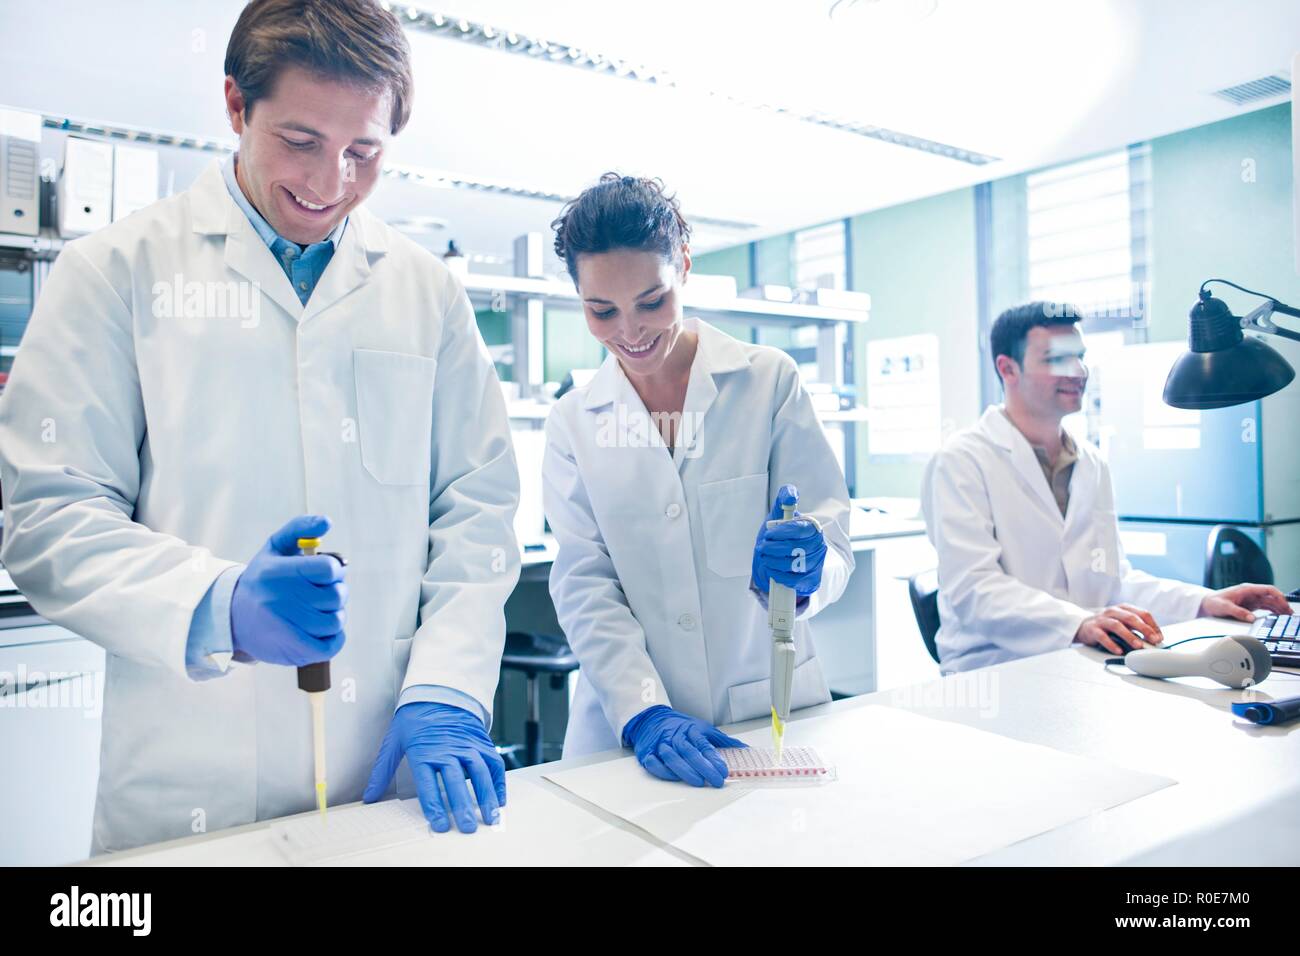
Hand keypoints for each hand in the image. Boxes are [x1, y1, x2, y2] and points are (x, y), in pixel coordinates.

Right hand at [229, 515, 346, 665]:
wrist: (232, 618)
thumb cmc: (262, 580)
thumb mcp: (275, 547)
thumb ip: (300, 528)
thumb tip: (326, 521)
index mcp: (280, 572)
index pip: (329, 568)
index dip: (333, 571)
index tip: (324, 574)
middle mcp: (282, 599)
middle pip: (337, 595)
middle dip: (334, 593)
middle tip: (319, 594)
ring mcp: (288, 626)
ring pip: (336, 620)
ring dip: (332, 615)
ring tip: (316, 611)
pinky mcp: (293, 650)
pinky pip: (331, 646)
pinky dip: (334, 638)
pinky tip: (321, 629)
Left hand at [364, 702, 504, 833]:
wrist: (438, 691)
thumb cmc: (415, 717)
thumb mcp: (394, 740)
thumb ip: (383, 771)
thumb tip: (369, 797)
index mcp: (425, 752)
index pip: (429, 785)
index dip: (435, 807)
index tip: (440, 825)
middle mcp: (448, 750)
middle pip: (456, 781)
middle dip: (463, 807)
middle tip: (468, 828)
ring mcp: (468, 746)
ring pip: (480, 773)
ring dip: (486, 796)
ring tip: (490, 818)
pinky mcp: (481, 743)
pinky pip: (494, 763)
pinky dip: (498, 782)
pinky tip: (499, 800)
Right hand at [622, 705, 745, 787]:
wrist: (651, 718)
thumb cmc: (680, 727)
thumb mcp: (703, 728)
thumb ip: (722, 741)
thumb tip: (745, 749)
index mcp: (691, 730)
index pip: (704, 745)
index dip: (714, 759)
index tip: (724, 771)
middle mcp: (675, 736)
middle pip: (689, 752)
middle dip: (703, 768)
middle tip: (716, 781)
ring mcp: (660, 744)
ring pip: (672, 757)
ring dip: (685, 771)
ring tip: (698, 782)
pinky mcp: (647, 753)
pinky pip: (654, 763)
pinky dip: (663, 771)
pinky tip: (674, 778)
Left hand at [751, 484, 825, 597]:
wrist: (782, 557)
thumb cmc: (781, 534)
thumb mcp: (780, 514)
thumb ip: (784, 499)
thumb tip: (790, 495)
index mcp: (813, 528)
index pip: (800, 529)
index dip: (782, 532)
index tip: (768, 534)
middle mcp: (819, 546)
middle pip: (796, 549)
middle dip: (773, 548)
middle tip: (762, 547)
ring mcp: (816, 564)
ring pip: (793, 565)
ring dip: (773, 561)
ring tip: (765, 557)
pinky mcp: (811, 581)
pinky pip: (793, 580)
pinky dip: (778, 575)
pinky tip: (772, 568)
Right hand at [1075, 604, 1162, 654]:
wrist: (1084, 626)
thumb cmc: (1108, 625)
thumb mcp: (1123, 622)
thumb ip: (1136, 629)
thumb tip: (1154, 641)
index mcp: (1124, 608)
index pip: (1142, 613)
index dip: (1153, 625)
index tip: (1159, 637)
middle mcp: (1113, 611)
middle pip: (1131, 618)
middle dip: (1144, 629)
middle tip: (1153, 640)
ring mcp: (1102, 620)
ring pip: (1117, 626)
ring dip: (1129, 636)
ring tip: (1138, 646)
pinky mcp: (1092, 629)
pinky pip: (1102, 637)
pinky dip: (1111, 644)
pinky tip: (1119, 651)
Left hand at [1200, 583, 1291, 621]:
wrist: (1206, 604)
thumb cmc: (1214, 602)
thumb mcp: (1224, 607)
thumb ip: (1238, 612)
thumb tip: (1251, 618)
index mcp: (1246, 589)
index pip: (1268, 589)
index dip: (1278, 596)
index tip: (1284, 603)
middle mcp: (1251, 593)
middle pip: (1272, 597)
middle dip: (1282, 604)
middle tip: (1289, 614)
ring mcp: (1251, 599)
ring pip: (1270, 602)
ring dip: (1279, 608)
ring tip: (1287, 616)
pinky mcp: (1250, 606)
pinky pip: (1265, 607)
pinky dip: (1273, 611)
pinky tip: (1278, 616)